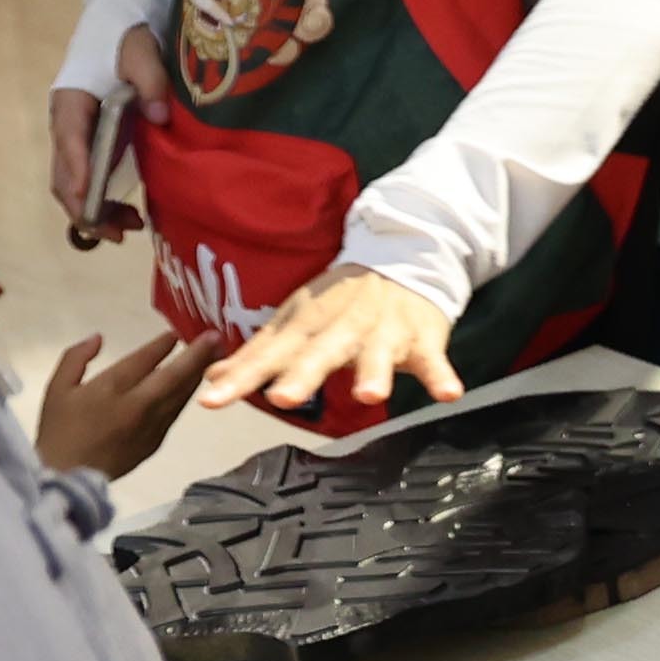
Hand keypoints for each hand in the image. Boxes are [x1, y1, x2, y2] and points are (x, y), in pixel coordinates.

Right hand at [35, 328, 213, 477]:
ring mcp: (151, 425)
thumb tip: (98, 338)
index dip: (163, 344)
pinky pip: (176, 412)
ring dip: (198, 374)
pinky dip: (186, 396)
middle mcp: (138, 404)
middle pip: (175, 375)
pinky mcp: (156, 441)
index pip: (145, 359)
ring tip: (214, 357)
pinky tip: (192, 386)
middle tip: (216, 338)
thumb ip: (76, 358)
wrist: (68, 477)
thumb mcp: (57, 388)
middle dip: (197, 355)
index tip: (176, 332)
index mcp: (111, 388)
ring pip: (181, 395)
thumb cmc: (59, 430)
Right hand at [46, 31, 171, 241]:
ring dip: (95, 211)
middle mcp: (66, 125)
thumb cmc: (126, 38)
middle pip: (65, 175)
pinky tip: (131, 215)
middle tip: (118, 233)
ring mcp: (76, 137)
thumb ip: (150, 79)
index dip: (80, 171)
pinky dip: (104, 201)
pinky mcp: (91, 144)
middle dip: (87, 207)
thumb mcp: (141, 52)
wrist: (117, 26)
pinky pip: (90, 180)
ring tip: (130, 230)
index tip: (92, 198)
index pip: (70, 141)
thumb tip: (160, 116)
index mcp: (70, 102)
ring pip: (74, 184)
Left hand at [203, 262, 463, 419]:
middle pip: (319, 353)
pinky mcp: (421, 337)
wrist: (403, 259)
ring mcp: (383, 331)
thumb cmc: (341, 301)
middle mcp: (341, 327)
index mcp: (306, 324)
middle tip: (282, 400)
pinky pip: (432, 359)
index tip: (210, 401)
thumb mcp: (296, 322)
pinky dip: (440, 375)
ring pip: (377, 354)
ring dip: (374, 372)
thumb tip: (213, 378)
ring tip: (369, 396)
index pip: (268, 354)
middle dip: (303, 375)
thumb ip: (259, 355)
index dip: (240, 377)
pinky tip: (448, 394)